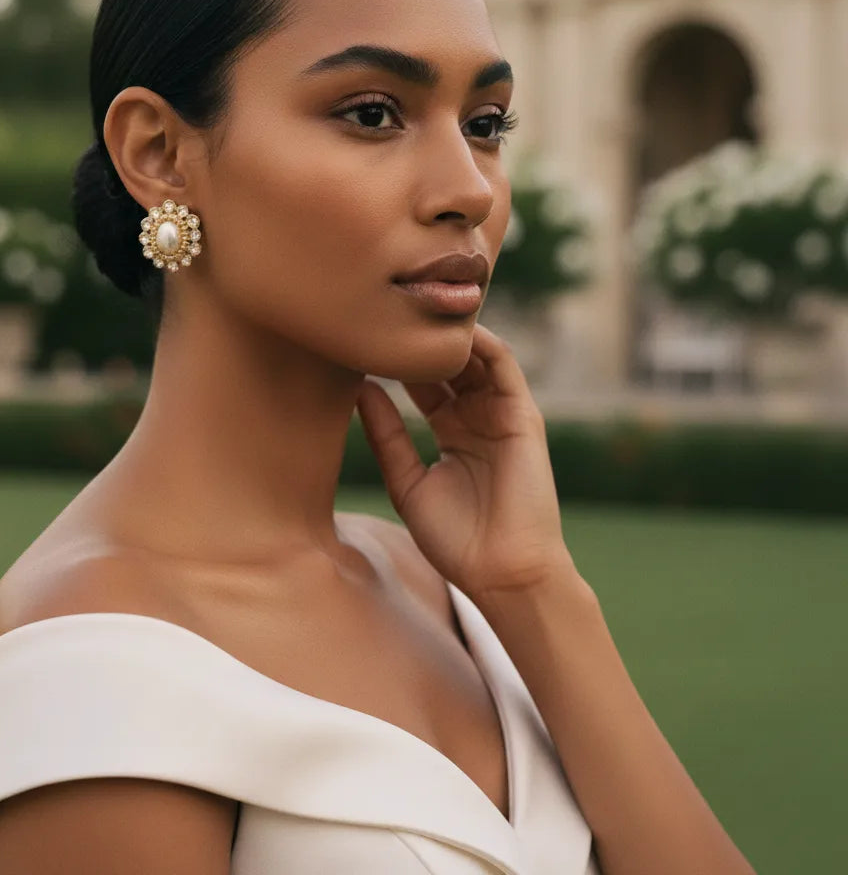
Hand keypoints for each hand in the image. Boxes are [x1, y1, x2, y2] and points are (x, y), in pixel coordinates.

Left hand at [354, 323, 577, 596]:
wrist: (501, 572)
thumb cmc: (455, 540)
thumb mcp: (407, 483)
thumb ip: (386, 436)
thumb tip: (358, 390)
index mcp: (450, 433)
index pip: (422, 384)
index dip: (395, 361)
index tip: (364, 339)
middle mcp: (476, 418)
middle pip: (447, 365)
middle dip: (422, 340)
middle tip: (387, 312)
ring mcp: (500, 414)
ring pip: (475, 358)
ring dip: (450, 334)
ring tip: (416, 307)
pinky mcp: (521, 415)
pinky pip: (503, 367)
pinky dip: (482, 342)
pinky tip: (453, 327)